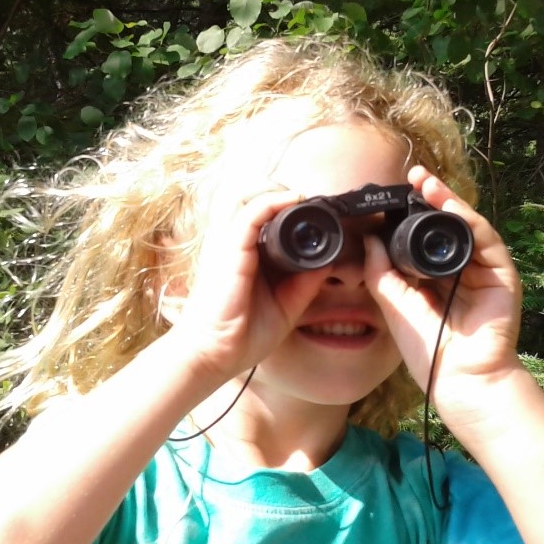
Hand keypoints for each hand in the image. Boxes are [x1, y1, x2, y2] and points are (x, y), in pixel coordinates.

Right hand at [163, 187, 328, 383]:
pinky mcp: (229, 248)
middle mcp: (234, 244)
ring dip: (277, 190)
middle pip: (250, 199)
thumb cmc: (242, 335)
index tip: (317, 211)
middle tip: (308, 200)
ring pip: (248, 196)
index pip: (262, 219)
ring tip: (302, 196)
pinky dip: (273, 201)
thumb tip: (328, 261)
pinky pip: (251, 212)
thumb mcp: (285, 307)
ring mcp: (229, 243)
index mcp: (245, 257)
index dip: (287, 209)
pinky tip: (294, 200)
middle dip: (279, 192)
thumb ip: (305, 283)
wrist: (215, 353)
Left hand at [364, 166, 524, 409]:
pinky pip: (485, 239)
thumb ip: (380, 272)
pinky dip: (468, 220)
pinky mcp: (502, 274)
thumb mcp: (394, 305)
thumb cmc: (429, 351)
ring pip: (465, 227)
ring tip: (426, 182)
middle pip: (445, 227)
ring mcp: (483, 271)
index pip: (422, 238)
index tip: (388, 197)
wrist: (460, 381)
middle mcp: (459, 271)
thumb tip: (369, 238)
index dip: (408, 215)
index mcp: (434, 279)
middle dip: (429, 199)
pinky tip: (449, 205)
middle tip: (411, 176)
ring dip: (447, 201)